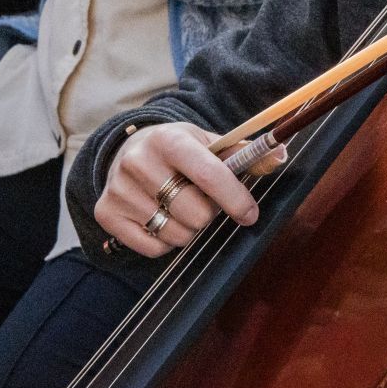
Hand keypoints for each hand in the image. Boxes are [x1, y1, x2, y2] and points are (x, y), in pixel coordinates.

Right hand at [95, 123, 286, 258]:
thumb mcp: (207, 143)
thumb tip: (279, 155)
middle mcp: (139, 161)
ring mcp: (120, 189)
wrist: (126, 151)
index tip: (250, 214)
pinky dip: (165, 241)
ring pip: (176, 234)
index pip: (209, 174)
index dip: (235, 198)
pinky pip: (153, 248)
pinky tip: (160, 218)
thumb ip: (243, 153)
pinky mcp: (107, 213)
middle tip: (201, 201)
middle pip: (195, 214)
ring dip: (188, 229)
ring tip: (180, 208)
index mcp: (169, 139)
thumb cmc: (177, 151)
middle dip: (208, 213)